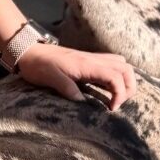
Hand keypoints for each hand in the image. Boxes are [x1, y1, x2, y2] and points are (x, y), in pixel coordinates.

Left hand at [17, 44, 137, 110]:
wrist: (29, 51)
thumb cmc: (38, 65)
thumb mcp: (50, 78)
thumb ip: (67, 89)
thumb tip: (82, 102)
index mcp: (87, 65)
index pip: (116, 76)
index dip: (120, 94)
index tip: (111, 109)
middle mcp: (94, 60)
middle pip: (126, 69)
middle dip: (129, 87)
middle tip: (117, 104)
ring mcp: (93, 59)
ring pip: (121, 64)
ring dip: (125, 80)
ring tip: (115, 97)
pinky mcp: (89, 61)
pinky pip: (112, 64)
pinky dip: (117, 75)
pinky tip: (108, 88)